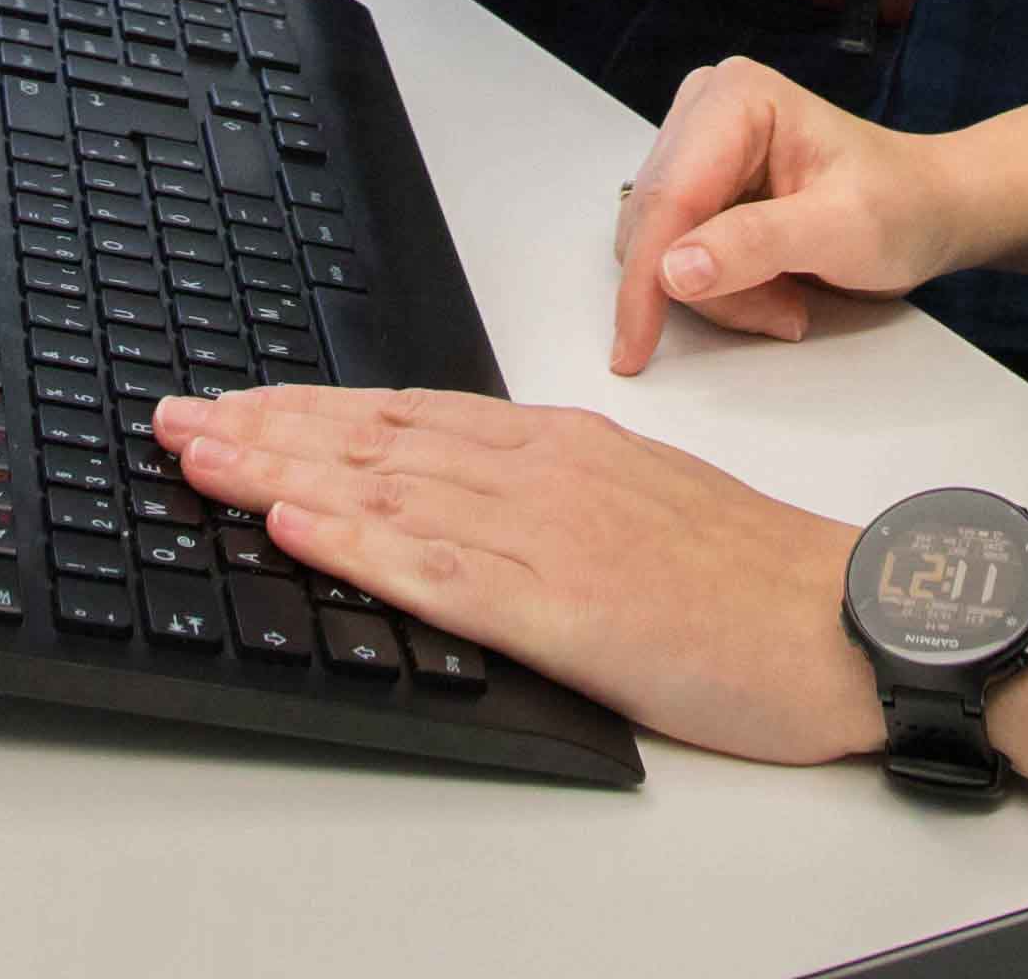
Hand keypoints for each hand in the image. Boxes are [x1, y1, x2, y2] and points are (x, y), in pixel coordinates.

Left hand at [153, 386, 876, 765]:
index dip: (308, 411)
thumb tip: (458, 503)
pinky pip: (442, 572)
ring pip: (389, 492)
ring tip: (201, 459)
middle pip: (378, 441)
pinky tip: (299, 530)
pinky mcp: (567, 609)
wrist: (851, 620)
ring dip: (282, 474)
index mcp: (561, 446)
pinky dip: (361, 546)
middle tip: (176, 421)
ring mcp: (552, 535)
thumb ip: (550, 498)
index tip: (233, 408)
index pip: (406, 416)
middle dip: (267, 428)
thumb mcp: (643, 506)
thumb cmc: (756, 580)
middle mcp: (544, 471)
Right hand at [607, 55, 973, 369]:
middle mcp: (705, 112)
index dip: (646, 279)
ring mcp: (699, 151)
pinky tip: (775, 288)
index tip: (635, 348)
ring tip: (789, 299)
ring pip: (662, 250)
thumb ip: (757, 245)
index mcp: (735, 99)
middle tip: (783, 312)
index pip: (668, 198)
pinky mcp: (703, 188)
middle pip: (658, 227)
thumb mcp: (843, 230)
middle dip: (710, 288)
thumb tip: (672, 269)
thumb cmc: (904, 205)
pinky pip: (677, 257)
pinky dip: (722, 289)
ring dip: (721, 294)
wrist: (932, 209)